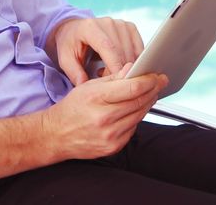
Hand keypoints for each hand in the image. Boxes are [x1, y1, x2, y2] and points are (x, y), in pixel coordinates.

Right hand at [42, 63, 167, 159]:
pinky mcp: (113, 147)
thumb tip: (132, 68)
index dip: (149, 81)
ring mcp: (109, 135)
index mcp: (96, 99)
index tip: (157, 76)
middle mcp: (104, 118)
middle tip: (159, 82)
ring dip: (147, 103)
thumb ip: (113, 78)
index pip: (132, 88)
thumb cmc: (72, 109)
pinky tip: (134, 110)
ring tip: (149, 93)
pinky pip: (133, 129)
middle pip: (139, 102)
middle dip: (153, 90)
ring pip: (139, 115)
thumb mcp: (88, 87)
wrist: (56, 135)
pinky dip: (136, 118)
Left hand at [50, 17, 143, 84]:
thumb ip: (74, 72)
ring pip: (133, 52)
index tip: (117, 83)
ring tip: (110, 74)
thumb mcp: (65, 59)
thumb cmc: (70, 44)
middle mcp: (108, 22)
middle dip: (119, 71)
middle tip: (109, 85)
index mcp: (90, 27)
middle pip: (122, 51)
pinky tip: (121, 68)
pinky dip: (134, 62)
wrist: (75, 29)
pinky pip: (139, 49)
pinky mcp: (130, 28)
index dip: (114, 66)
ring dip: (127, 68)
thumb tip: (84, 86)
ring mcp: (121, 24)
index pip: (108, 47)